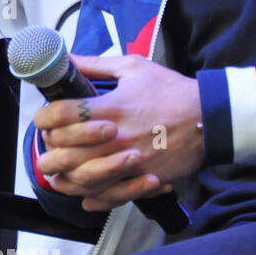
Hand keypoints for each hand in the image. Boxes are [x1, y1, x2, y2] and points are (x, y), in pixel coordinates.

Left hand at [34, 54, 203, 211]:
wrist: (212, 117)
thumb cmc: (172, 91)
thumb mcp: (133, 68)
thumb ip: (95, 65)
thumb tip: (65, 57)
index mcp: (109, 108)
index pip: (59, 115)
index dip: (43, 117)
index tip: (43, 117)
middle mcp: (115, 138)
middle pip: (63, 152)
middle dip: (48, 148)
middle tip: (49, 143)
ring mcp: (129, 163)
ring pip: (80, 179)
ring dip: (63, 175)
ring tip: (59, 170)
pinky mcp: (143, 180)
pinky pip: (109, 196)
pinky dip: (91, 197)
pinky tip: (83, 192)